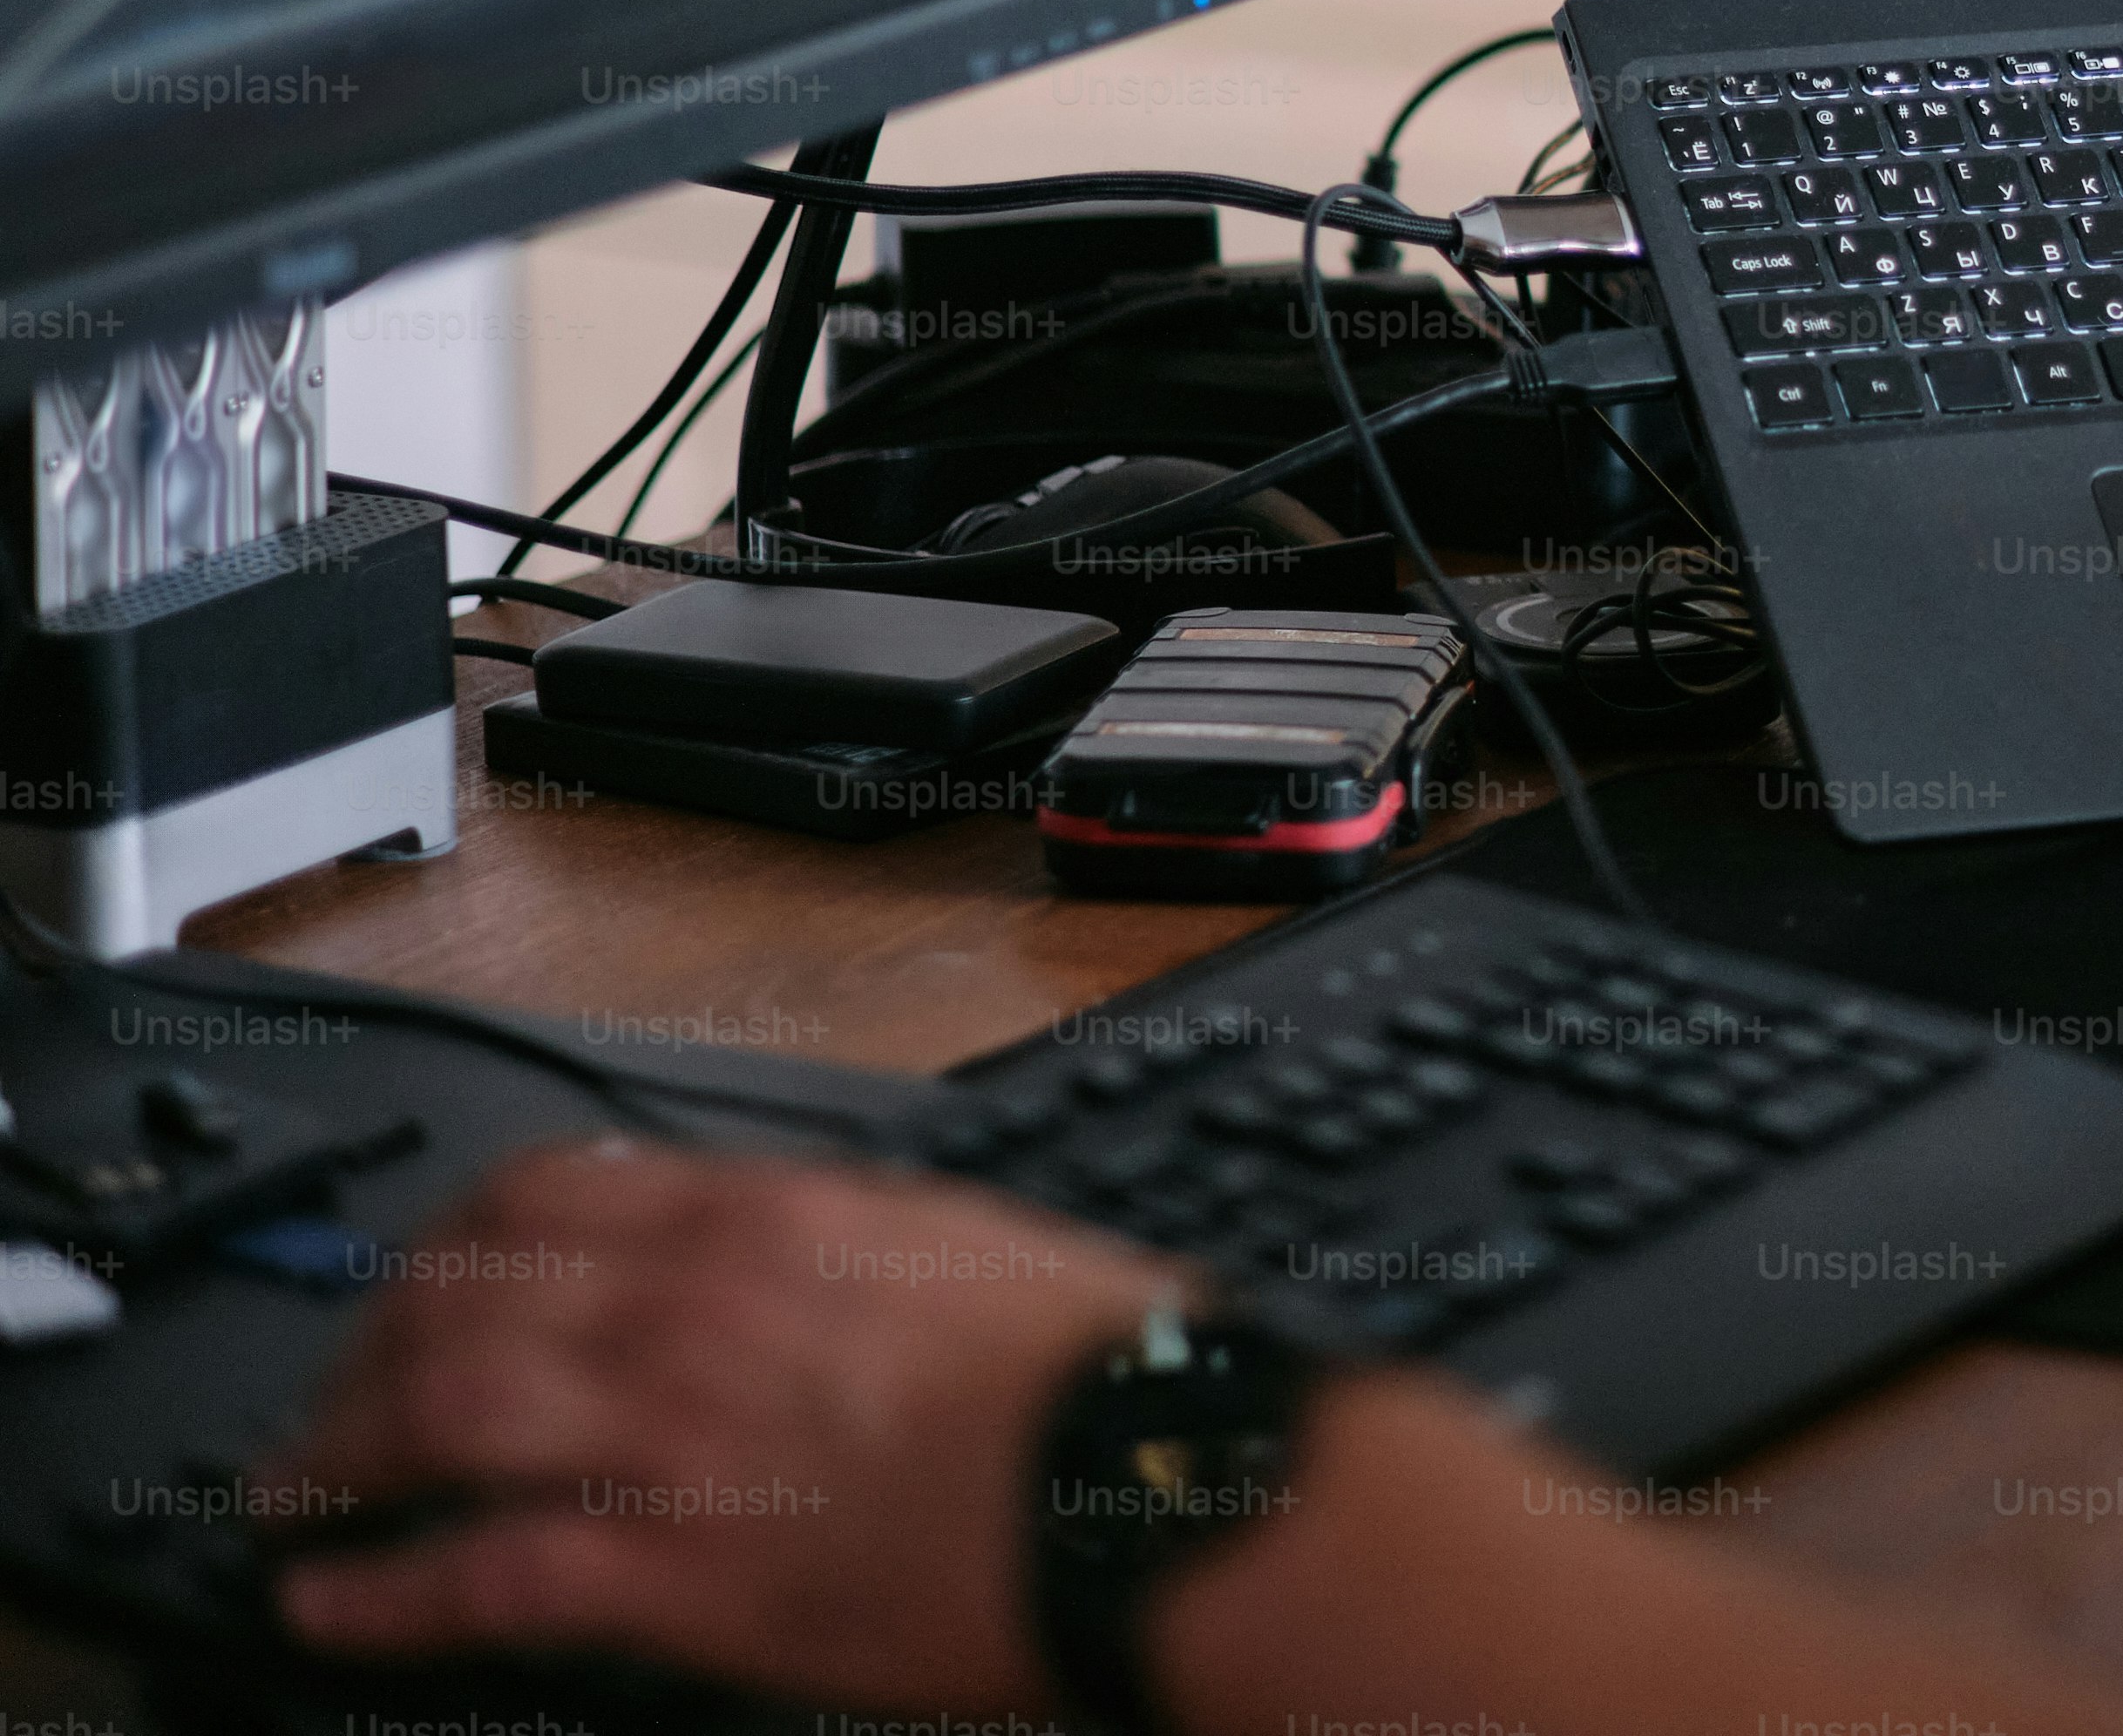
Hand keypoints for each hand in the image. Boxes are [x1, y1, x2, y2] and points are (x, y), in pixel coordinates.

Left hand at [269, 1143, 1185, 1705]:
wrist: (1155, 1478)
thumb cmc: (1092, 1375)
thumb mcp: (950, 1245)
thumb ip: (834, 1246)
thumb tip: (774, 1264)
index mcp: (773, 1215)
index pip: (547, 1196)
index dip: (447, 1247)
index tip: (418, 1286)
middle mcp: (695, 1303)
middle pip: (456, 1300)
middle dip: (358, 1357)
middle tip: (322, 1410)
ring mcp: (674, 1434)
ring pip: (434, 1419)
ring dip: (332, 1463)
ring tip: (287, 1504)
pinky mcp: (676, 1569)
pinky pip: (477, 1575)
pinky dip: (380, 1594)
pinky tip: (332, 1606)